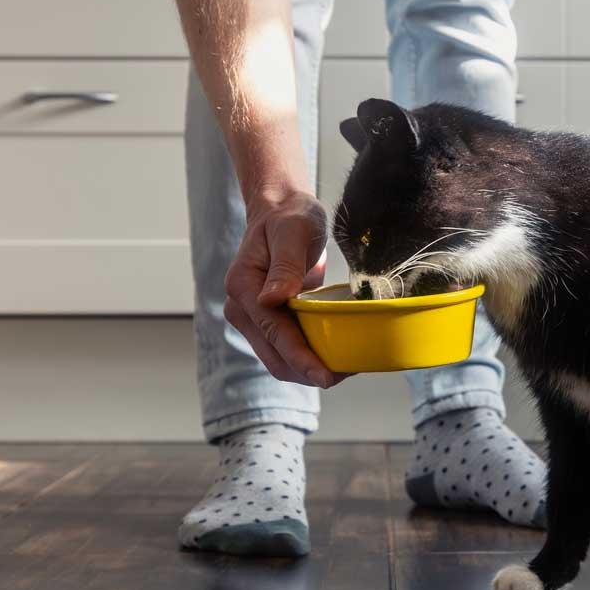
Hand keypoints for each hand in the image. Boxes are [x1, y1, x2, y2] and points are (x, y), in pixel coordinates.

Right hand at [223, 191, 338, 387]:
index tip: (326, 377)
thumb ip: (285, 265)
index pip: (275, 332)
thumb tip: (273, 300)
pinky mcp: (268, 322)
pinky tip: (335, 356)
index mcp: (243, 287)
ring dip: (309, 370)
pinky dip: (309, 358)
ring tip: (345, 368)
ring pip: (280, 361)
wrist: (282, 212)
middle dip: (308, 371)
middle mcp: (242, 308)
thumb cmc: (289, 217)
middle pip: (275, 357)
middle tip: (347, 374)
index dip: (301, 358)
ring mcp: (253, 319)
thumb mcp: (292, 231)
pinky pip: (287, 350)